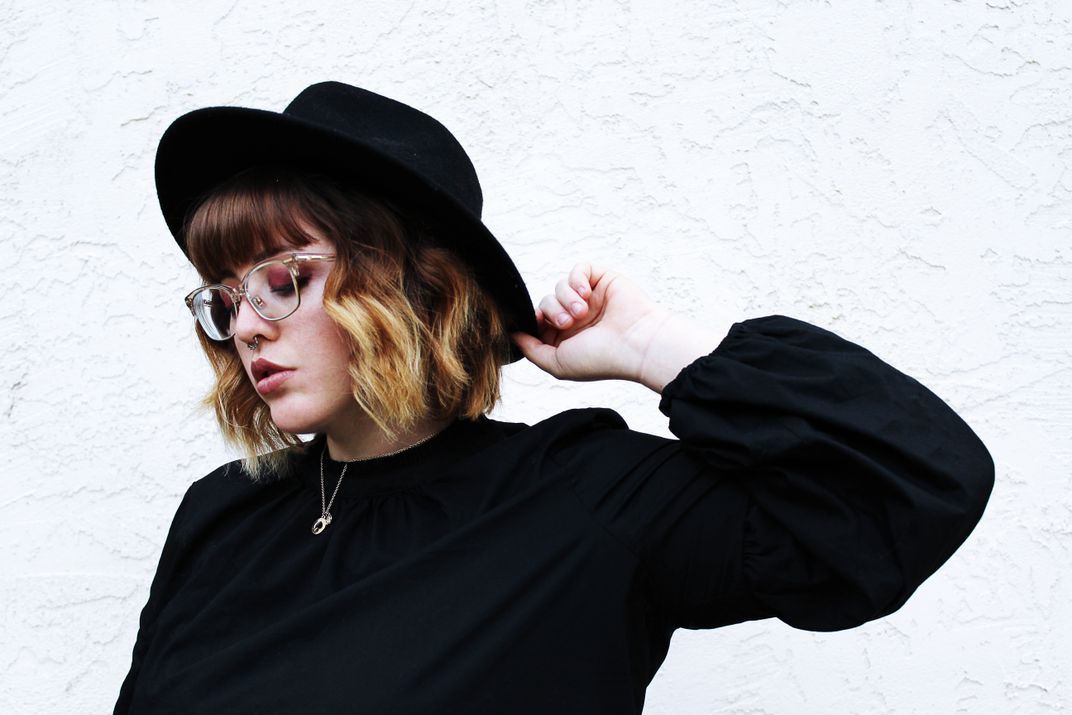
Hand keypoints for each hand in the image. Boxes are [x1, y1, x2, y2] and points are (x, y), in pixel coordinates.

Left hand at [510, 263, 671, 385]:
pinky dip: (577, 279)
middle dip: (552, 312)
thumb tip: (512, 335)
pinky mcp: (603, 280)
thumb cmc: (601, 359)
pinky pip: (579, 269)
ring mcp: (591, 298)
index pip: (539, 321)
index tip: (541, 325)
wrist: (637, 345)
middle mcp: (578, 317)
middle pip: (546, 303)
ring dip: (566, 299)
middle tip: (569, 323)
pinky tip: (587, 294)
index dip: (535, 321)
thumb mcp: (557, 363)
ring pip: (559, 286)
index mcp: (567, 337)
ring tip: (582, 312)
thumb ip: (532, 350)